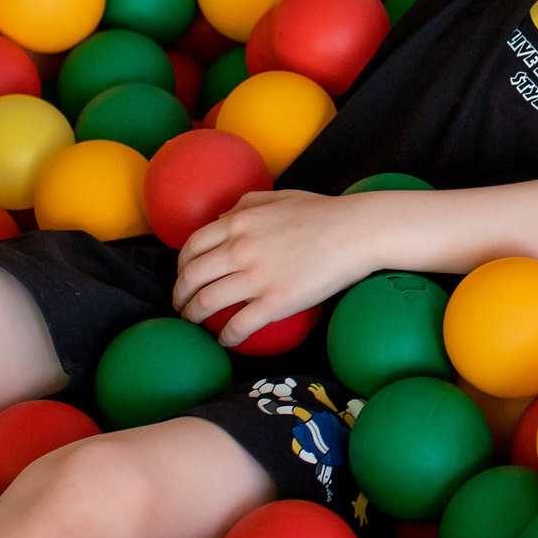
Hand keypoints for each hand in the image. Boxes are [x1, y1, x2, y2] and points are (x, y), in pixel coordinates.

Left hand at [172, 189, 372, 345]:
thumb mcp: (280, 196)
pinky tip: (226, 341)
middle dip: (180, 296)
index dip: (181, 266)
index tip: (185, 278)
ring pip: (206, 303)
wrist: (358, 232)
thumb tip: (222, 217)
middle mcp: (239, 249)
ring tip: (196, 325)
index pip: (192, 247)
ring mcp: (256, 277)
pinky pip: (238, 326)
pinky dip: (226, 337)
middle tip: (183, 306)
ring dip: (194, 318)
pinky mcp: (275, 302)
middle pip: (191, 277)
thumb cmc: (324, 212)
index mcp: (238, 222)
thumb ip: (246, 203)